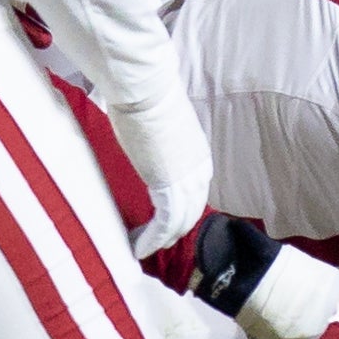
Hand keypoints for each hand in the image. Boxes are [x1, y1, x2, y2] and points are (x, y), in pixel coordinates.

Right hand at [109, 86, 213, 255]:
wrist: (146, 89)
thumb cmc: (146, 97)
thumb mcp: (160, 127)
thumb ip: (160, 143)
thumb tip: (145, 142)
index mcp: (199, 156)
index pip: (194, 192)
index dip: (181, 210)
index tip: (163, 220)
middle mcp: (199, 171)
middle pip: (191, 211)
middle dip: (173, 230)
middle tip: (152, 241)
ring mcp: (187, 181)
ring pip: (179, 222)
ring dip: (160, 240)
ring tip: (142, 249)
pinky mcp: (169, 188)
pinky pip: (164, 224)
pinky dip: (152, 240)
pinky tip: (139, 248)